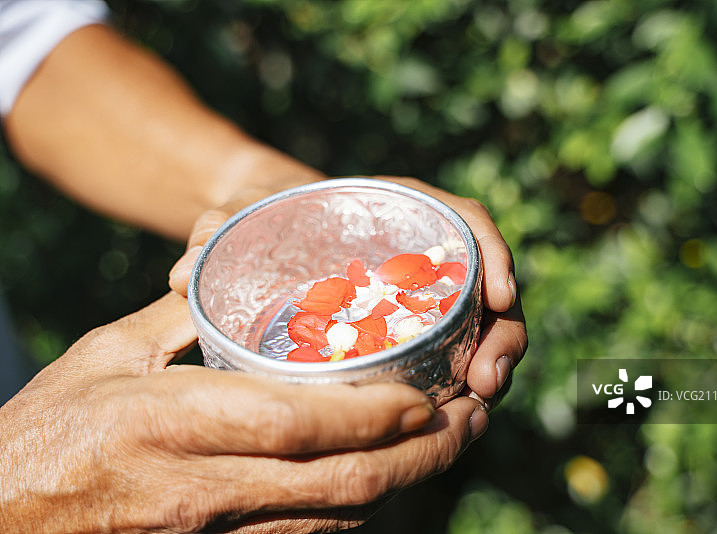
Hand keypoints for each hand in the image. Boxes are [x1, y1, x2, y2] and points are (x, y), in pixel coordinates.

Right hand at [0, 292, 486, 532]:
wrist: (1, 518)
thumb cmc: (47, 428)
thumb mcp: (106, 353)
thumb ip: (180, 319)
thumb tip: (233, 282)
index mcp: (175, 423)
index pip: (300, 425)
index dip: (376, 415)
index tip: (427, 395)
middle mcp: (206, 487)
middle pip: (340, 483)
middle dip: (418, 457)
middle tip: (467, 422)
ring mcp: (215, 528)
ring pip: (333, 516)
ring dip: (399, 482)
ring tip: (444, 443)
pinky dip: (355, 505)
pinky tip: (381, 475)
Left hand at [169, 177, 527, 407]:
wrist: (264, 237)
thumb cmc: (263, 220)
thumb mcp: (244, 217)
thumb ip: (217, 231)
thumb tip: (183, 274)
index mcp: (401, 212)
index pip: (465, 222)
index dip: (492, 254)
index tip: (500, 292)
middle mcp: (425, 254)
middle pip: (486, 286)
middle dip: (501, 332)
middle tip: (487, 378)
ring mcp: (424, 297)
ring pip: (479, 329)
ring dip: (491, 364)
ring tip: (477, 402)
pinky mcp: (413, 333)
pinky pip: (451, 356)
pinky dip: (458, 382)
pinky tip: (446, 414)